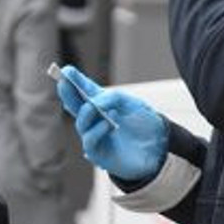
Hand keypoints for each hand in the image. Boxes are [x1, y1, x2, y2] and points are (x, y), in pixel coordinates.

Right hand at [55, 65, 165, 180]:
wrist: (160, 147)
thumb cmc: (144, 124)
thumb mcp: (131, 103)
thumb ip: (111, 98)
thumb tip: (93, 104)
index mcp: (102, 104)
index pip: (84, 91)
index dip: (74, 81)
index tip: (66, 70)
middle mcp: (94, 120)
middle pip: (75, 106)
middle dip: (68, 93)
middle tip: (63, 82)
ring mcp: (95, 136)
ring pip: (81, 123)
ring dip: (87, 113)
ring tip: (97, 108)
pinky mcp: (98, 153)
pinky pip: (90, 141)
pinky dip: (97, 131)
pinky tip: (107, 124)